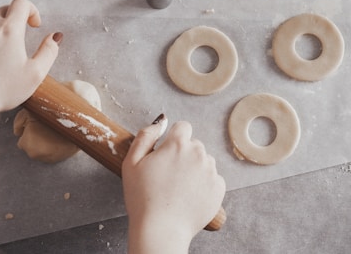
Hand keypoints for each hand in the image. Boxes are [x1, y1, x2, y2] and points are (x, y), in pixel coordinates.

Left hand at [0, 0, 60, 118]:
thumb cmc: (2, 89)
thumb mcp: (35, 74)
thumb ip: (49, 52)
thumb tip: (55, 37)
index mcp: (11, 30)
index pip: (22, 3)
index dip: (32, 11)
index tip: (34, 25)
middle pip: (5, 8)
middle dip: (16, 17)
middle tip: (20, 34)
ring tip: (1, 36)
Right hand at [122, 119, 225, 253]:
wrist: (161, 229)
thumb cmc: (142, 197)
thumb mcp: (131, 162)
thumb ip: (145, 136)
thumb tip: (161, 121)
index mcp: (178, 144)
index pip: (182, 127)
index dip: (172, 139)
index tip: (166, 154)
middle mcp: (199, 153)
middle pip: (193, 145)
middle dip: (183, 155)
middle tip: (168, 176)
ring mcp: (211, 171)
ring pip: (203, 161)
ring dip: (194, 169)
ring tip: (178, 188)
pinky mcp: (219, 188)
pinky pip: (213, 178)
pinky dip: (203, 184)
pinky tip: (189, 196)